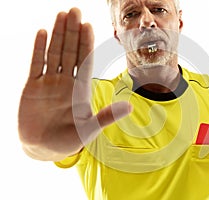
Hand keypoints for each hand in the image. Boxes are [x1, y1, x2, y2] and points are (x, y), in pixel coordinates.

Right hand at [18, 8, 131, 160]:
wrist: (44, 149)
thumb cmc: (68, 141)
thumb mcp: (89, 129)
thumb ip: (107, 117)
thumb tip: (130, 107)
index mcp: (81, 90)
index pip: (84, 61)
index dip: (86, 44)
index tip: (88, 25)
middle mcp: (66, 82)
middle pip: (70, 51)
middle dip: (72, 32)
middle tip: (74, 11)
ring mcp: (49, 83)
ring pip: (54, 53)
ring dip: (57, 34)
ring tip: (60, 15)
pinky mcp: (33, 86)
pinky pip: (36, 63)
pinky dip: (39, 48)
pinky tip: (42, 32)